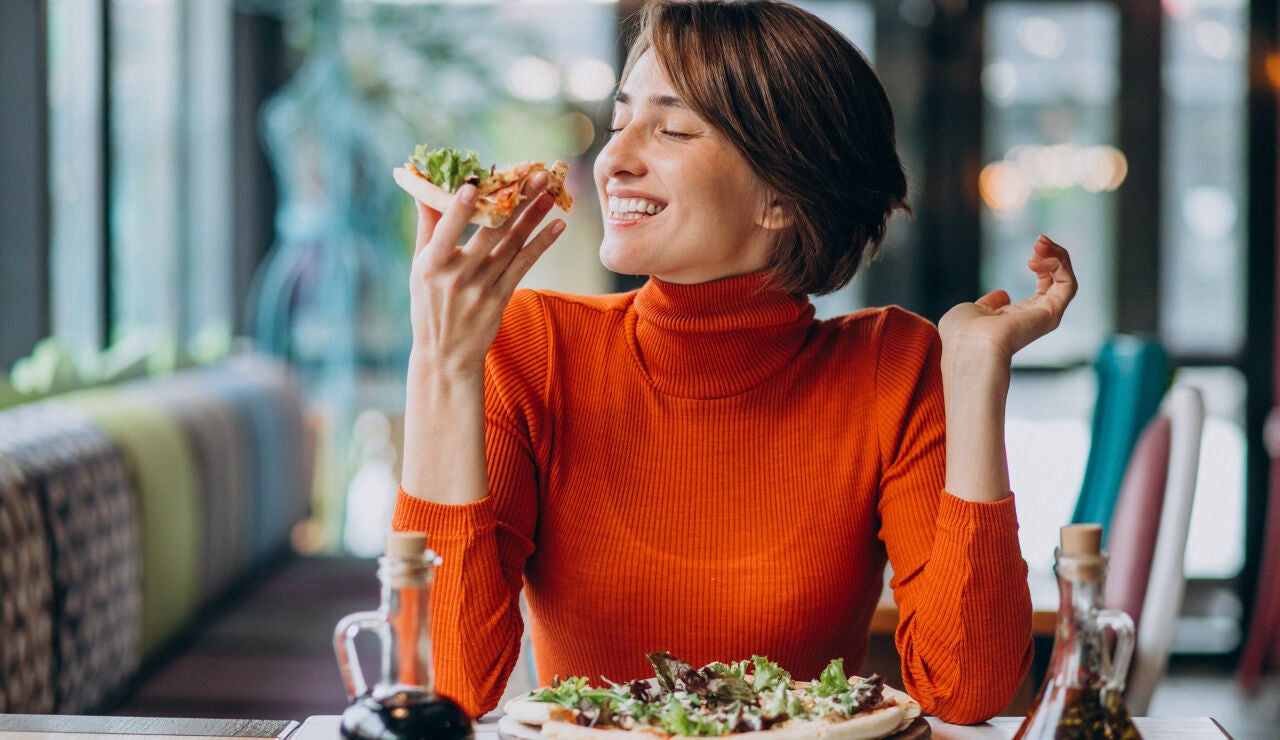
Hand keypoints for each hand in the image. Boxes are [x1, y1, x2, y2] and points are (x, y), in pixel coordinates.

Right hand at [409, 171, 564, 377]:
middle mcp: (457, 276)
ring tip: (550, 194)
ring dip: (534, 218)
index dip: (460, 209)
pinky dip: (542, 244)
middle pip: (490, 233)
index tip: (474, 185)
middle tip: (534, 175)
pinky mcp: (501, 298)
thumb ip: (427, 227)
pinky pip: (525, 265)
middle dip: (514, 201)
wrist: (446, 354)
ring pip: (512, 246)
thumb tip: (423, 188)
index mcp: (431, 265)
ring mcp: (482, 289)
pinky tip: (557, 225)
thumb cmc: (429, 304)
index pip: (446, 232)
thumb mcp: (419, 268)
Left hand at [938, 235, 1076, 363]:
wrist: (968, 344)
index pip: (1044, 287)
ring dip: (1059, 256)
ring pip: (1067, 281)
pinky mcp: (1052, 314)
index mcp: (1018, 317)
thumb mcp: (971, 310)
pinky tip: (1041, 258)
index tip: (1032, 248)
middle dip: (1053, 255)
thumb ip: (988, 303)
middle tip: (1040, 240)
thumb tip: (1002, 294)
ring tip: (1041, 243)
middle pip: (1059, 281)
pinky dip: (1060, 266)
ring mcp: (1045, 317)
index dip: (1042, 264)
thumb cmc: (961, 333)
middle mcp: (1035, 318)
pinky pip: (1068, 285)